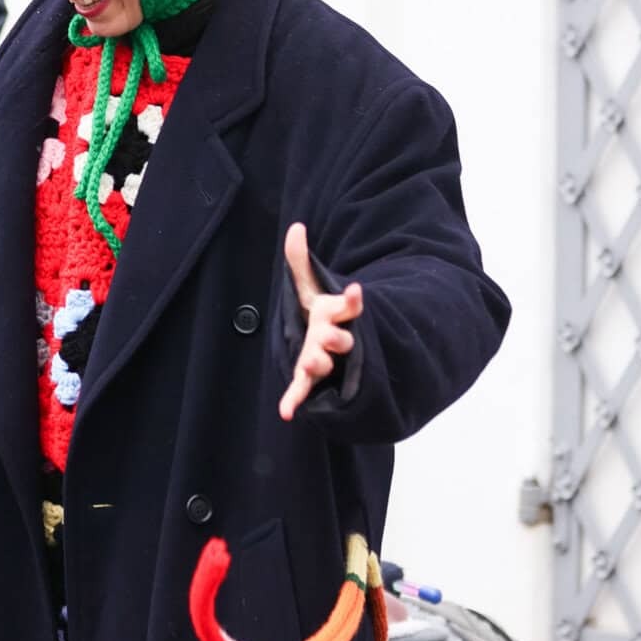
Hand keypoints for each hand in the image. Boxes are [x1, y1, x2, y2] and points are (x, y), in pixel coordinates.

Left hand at [279, 221, 363, 421]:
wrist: (327, 344)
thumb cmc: (319, 313)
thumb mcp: (310, 286)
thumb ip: (300, 261)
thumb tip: (296, 228)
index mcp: (335, 314)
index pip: (348, 306)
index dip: (351, 300)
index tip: (354, 290)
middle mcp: (333, 338)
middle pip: (340, 340)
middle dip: (336, 339)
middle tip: (332, 336)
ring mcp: (323, 359)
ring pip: (323, 364)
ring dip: (318, 364)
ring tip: (312, 362)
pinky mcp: (307, 377)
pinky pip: (302, 389)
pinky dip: (294, 400)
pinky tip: (286, 412)